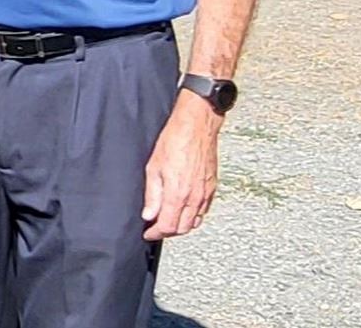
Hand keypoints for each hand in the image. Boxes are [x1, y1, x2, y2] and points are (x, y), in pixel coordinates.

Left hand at [142, 90, 221, 239]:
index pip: (168, 227)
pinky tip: (184, 209)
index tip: (148, 233)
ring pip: (194, 222)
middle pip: (182, 228)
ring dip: (181, 225)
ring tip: (168, 220)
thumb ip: (152, 195)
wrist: (197, 126)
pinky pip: (203, 210)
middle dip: (168, 232)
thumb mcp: (153, 167)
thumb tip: (148, 215)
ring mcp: (205, 193)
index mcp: (178, 194)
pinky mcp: (212, 187)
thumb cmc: (174, 141)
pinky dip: (193, 216)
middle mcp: (194, 198)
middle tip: (155, 228)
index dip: (155, 233)